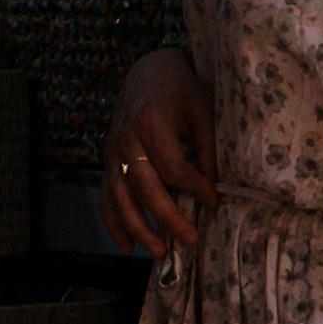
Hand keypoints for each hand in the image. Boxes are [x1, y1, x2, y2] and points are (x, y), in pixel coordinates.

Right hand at [101, 44, 216, 259]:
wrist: (148, 70)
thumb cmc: (182, 89)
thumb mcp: (202, 110)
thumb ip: (208, 147)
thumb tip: (216, 187)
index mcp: (152, 123)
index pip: (174, 169)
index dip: (195, 189)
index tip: (214, 202)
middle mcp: (127, 139)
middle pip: (145, 188)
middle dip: (168, 219)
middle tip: (190, 241)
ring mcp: (112, 151)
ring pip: (120, 197)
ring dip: (138, 229)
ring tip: (159, 253)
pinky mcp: (106, 159)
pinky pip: (106, 196)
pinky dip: (113, 223)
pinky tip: (126, 247)